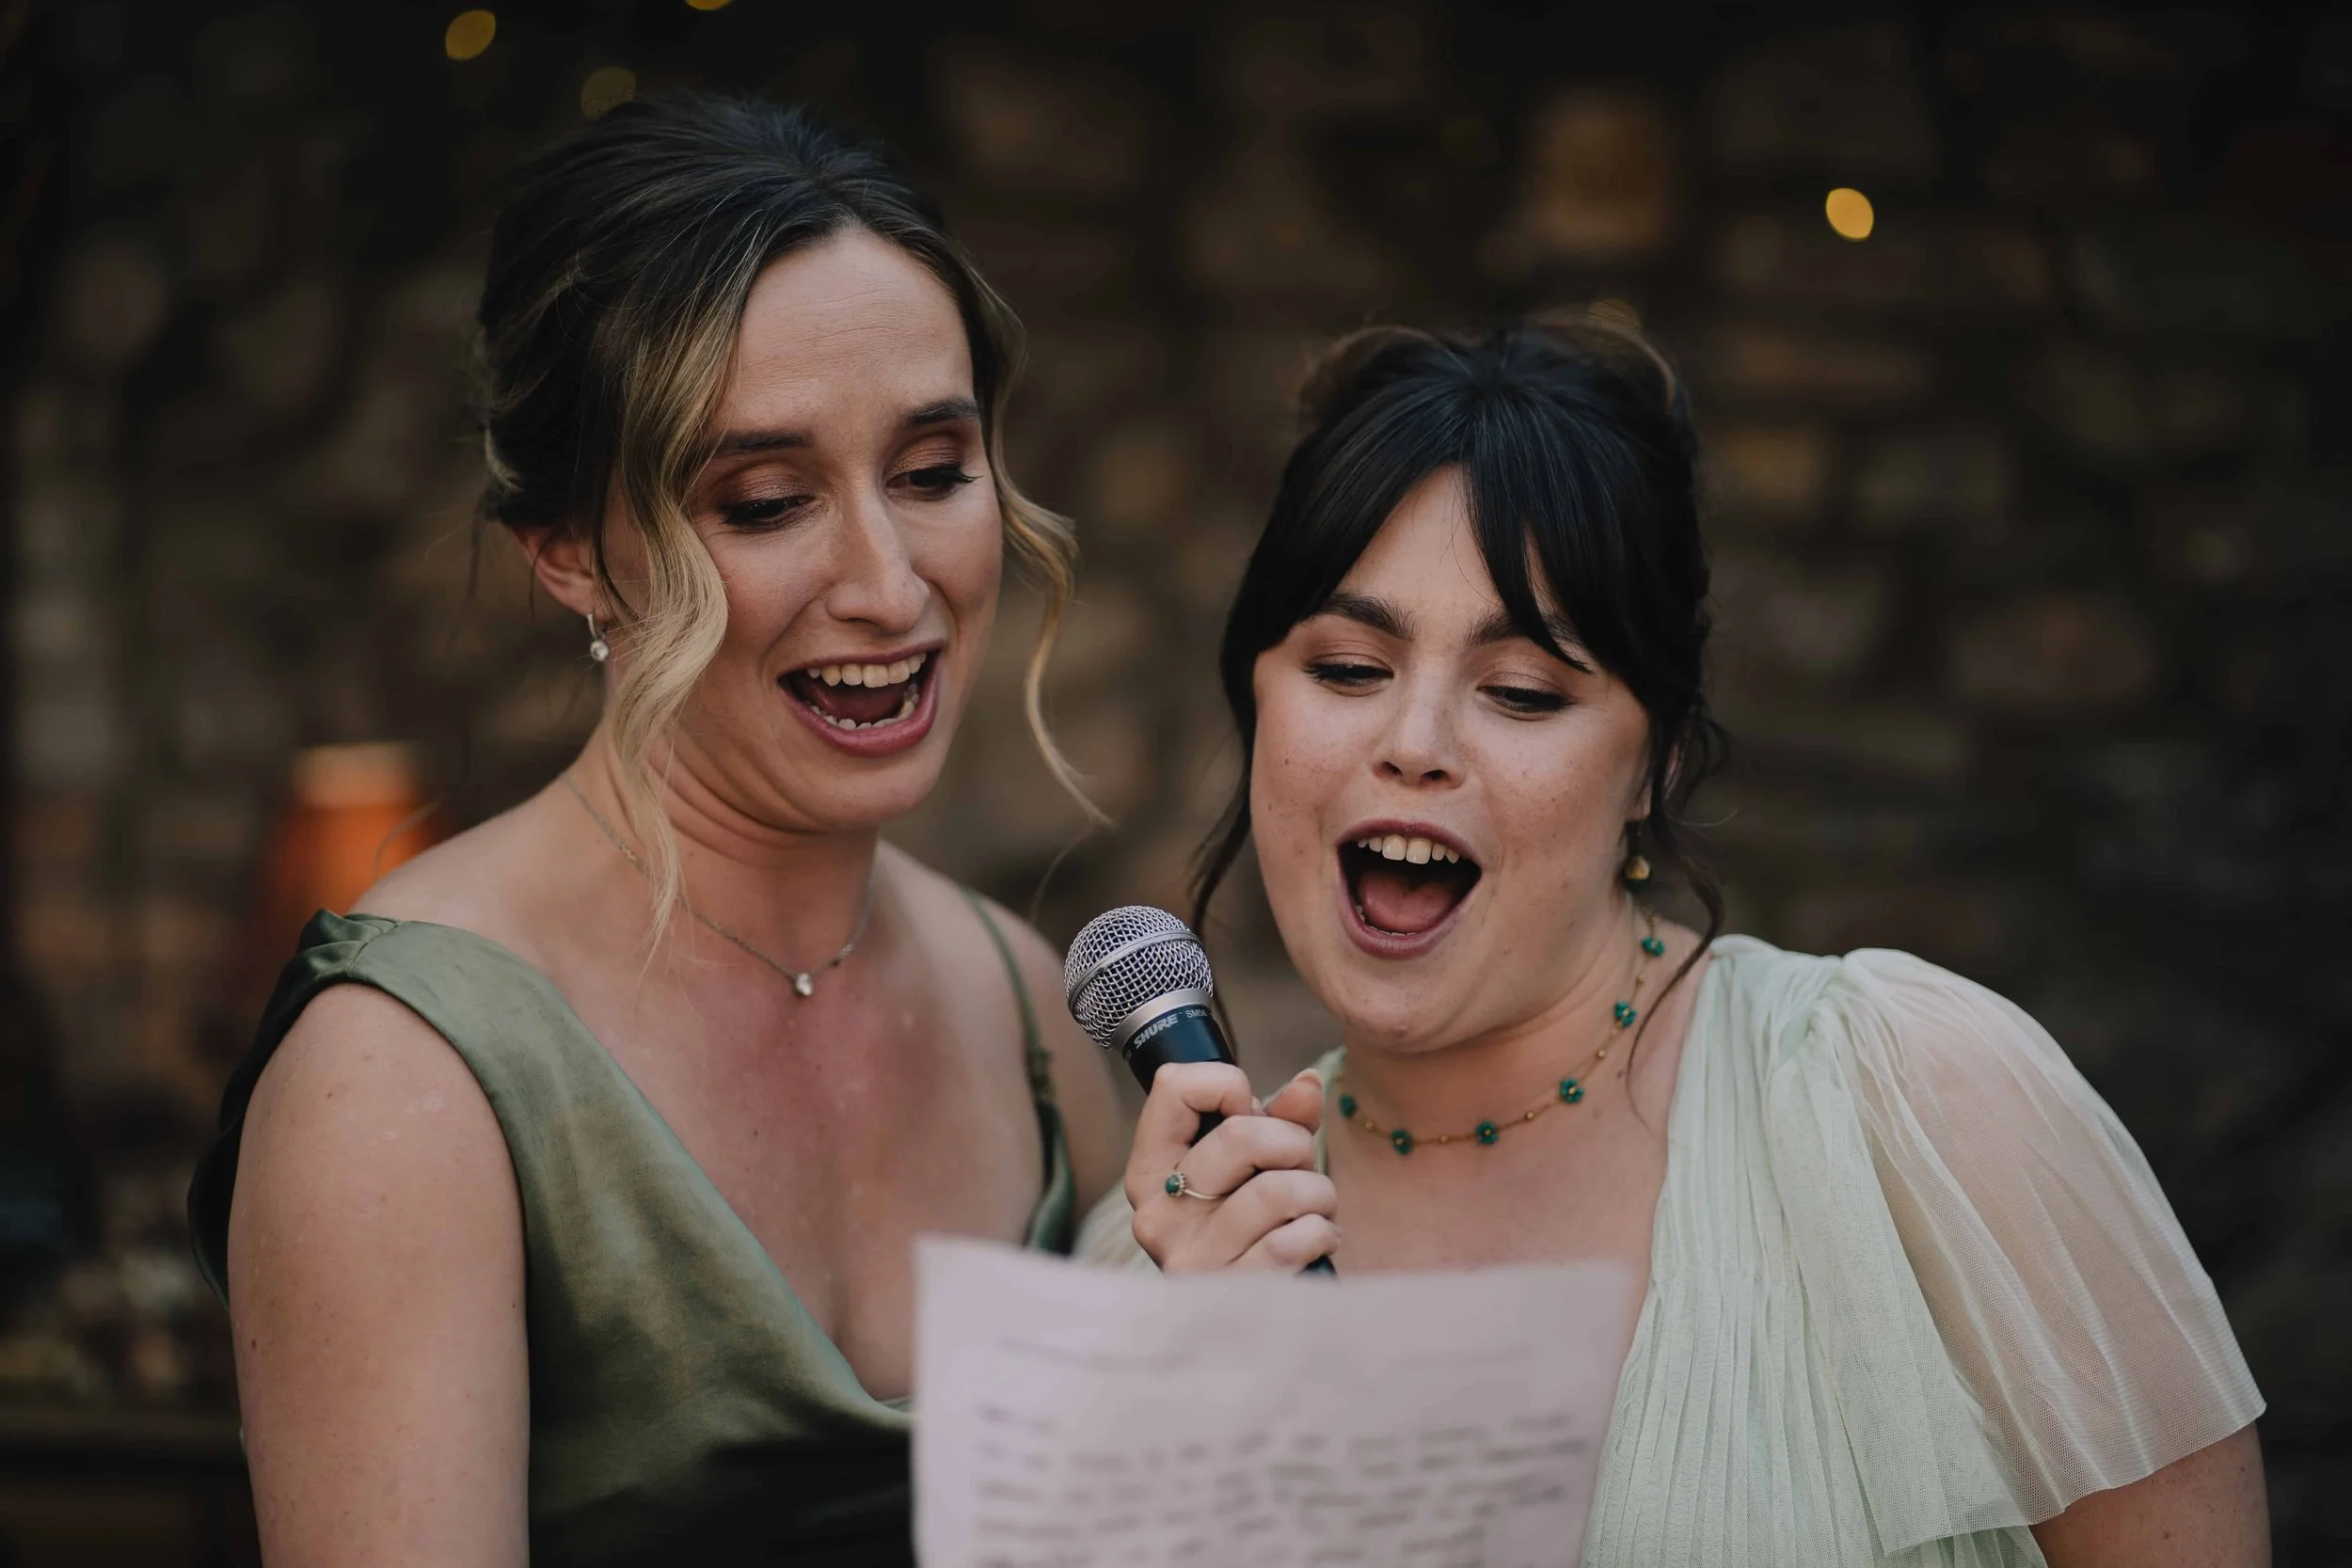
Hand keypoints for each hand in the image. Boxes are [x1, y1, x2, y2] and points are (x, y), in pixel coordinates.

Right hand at [1123, 1064, 1337, 1273]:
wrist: (1254, 1316)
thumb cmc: (1254, 1226)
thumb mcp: (1256, 1163)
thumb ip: (1279, 1117)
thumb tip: (1308, 1082)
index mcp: (1150, 1171)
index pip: (1174, 1086)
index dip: (1229, 1086)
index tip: (1248, 1113)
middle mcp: (1158, 1214)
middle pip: (1241, 1136)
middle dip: (1294, 1142)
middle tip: (1298, 1166)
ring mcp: (1189, 1259)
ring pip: (1276, 1191)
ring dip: (1317, 1191)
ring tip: (1314, 1205)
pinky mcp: (1228, 1294)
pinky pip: (1291, 1242)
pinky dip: (1321, 1231)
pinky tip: (1315, 1238)